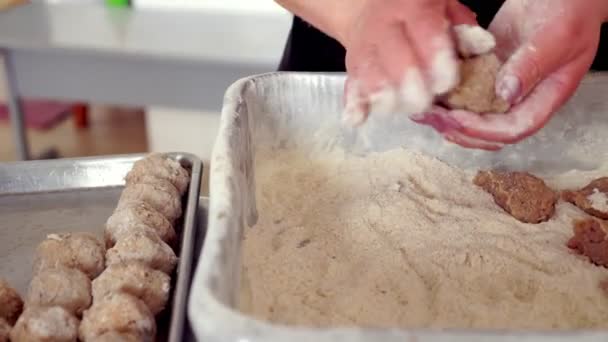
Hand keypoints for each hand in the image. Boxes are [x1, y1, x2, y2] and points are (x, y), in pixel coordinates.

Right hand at [341, 0, 479, 124]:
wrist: (369, 9)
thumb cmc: (415, 14)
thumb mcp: (443, 7)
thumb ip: (461, 29)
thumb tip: (481, 48)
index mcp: (412, 7)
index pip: (425, 32)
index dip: (436, 59)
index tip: (446, 83)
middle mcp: (385, 25)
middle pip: (395, 58)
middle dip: (410, 86)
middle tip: (423, 102)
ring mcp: (364, 46)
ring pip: (369, 73)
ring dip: (384, 97)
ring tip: (396, 107)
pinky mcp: (351, 66)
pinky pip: (350, 85)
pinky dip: (354, 104)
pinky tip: (357, 118)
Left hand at [415, 0, 607, 149]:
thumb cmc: (572, 12)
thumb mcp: (558, 37)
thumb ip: (533, 65)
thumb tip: (506, 95)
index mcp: (545, 97)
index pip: (513, 128)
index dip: (483, 130)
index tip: (457, 120)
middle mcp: (522, 98)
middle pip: (488, 131)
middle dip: (457, 129)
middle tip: (431, 117)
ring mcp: (503, 86)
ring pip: (473, 114)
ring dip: (448, 117)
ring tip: (424, 111)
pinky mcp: (488, 71)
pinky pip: (465, 91)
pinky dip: (447, 95)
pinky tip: (430, 90)